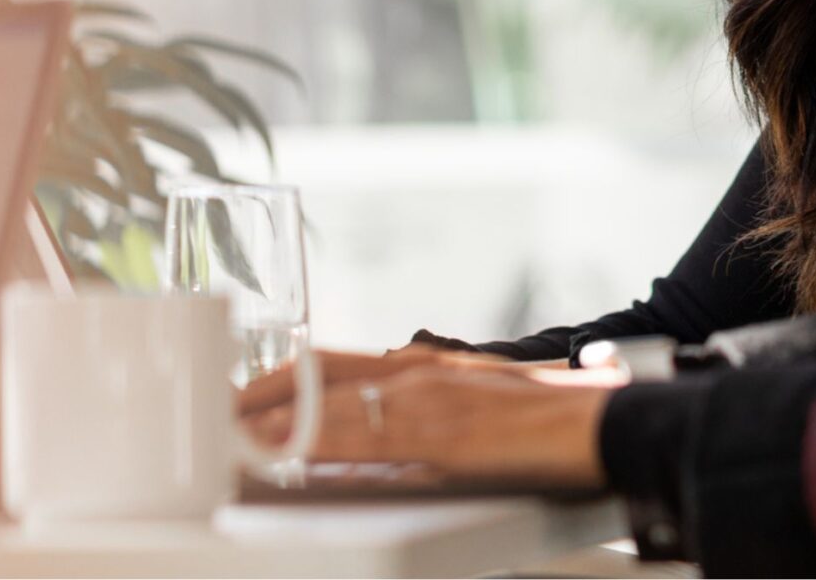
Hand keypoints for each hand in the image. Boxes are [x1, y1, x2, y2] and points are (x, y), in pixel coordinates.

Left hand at [245, 364, 620, 488]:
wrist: (601, 423)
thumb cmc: (546, 422)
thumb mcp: (474, 405)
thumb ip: (425, 412)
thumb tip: (378, 438)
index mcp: (424, 365)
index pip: (332, 361)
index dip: (279, 379)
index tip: (239, 396)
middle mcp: (417, 372)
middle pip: (316, 373)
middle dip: (259, 393)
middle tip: (215, 414)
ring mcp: (426, 400)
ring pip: (328, 403)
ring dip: (273, 421)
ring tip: (229, 436)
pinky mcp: (438, 434)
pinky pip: (361, 438)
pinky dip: (315, 444)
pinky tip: (285, 455)